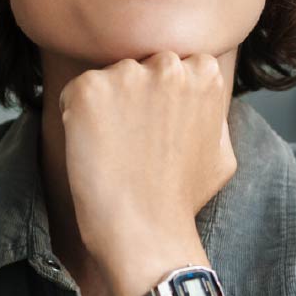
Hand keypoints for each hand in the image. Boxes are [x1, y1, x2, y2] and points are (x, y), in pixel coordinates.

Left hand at [58, 51, 236, 264]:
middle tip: (132, 141)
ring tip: (113, 150)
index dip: (159, 98)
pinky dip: (74, 117)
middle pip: (138, 66)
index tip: (156, 130)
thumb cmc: (182, 200)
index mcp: (204, 73)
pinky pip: (73, 93)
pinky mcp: (89, 90)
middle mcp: (168, 65)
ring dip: (104, 107)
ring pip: (107, 79)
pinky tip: (92, 149)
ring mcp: (127, 75)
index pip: (172, 65)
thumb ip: (213, 114)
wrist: (146, 231)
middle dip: (132, 95)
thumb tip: (204, 98)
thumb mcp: (222, 152)